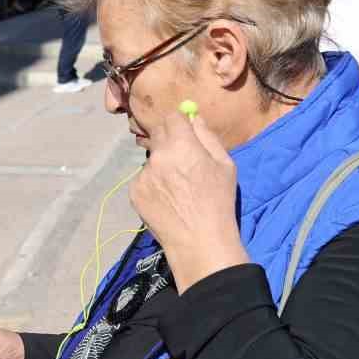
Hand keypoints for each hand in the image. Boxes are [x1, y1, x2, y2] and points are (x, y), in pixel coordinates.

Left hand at [129, 107, 248, 291]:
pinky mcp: (134, 192)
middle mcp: (157, 157)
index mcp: (181, 146)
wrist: (199, 240)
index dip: (180, 122)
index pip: (172, 117)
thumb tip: (193, 118)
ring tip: (177, 188)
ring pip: (151, 159)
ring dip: (161, 164)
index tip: (184, 131)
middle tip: (182, 158)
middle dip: (169, 140)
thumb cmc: (218, 201)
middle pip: (157, 133)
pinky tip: (168, 200)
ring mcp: (142, 175)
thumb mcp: (225, 164)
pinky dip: (153, 184)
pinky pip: (144, 179)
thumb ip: (207, 136)